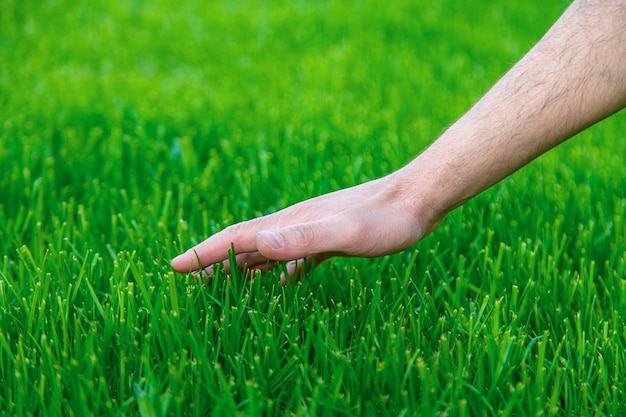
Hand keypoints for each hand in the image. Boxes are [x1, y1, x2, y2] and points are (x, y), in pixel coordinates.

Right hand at [170, 174, 441, 282]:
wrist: (416, 199)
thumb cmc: (384, 220)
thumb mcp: (344, 233)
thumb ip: (303, 239)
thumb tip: (258, 245)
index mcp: (291, 223)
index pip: (238, 238)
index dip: (206, 253)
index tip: (176, 266)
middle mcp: (297, 223)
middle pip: (246, 243)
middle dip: (217, 260)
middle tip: (190, 277)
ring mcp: (314, 229)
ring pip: (269, 249)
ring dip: (244, 264)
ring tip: (226, 280)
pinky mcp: (332, 237)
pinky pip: (297, 256)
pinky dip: (282, 270)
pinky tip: (285, 282)